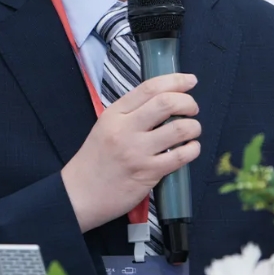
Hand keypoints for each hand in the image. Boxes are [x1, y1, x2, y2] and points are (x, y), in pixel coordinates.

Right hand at [61, 73, 200, 231]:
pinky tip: (190, 149)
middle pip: (166, 103)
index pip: (149, 87)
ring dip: (194, 127)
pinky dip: (193, 149)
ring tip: (192, 130)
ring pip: (179, 129)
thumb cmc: (95, 159)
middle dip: (188, 102)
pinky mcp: (148, 173)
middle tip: (192, 109)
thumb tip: (164, 100)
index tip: (190, 81)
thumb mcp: (105, 126)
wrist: (79, 194)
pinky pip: (181, 156)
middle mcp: (125, 129)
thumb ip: (131, 113)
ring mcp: (137, 152)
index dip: (175, 80)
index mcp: (115, 113)